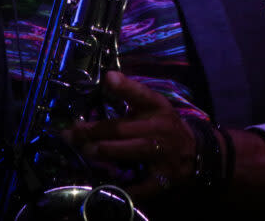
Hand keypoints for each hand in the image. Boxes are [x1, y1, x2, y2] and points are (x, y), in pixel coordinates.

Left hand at [66, 71, 196, 198]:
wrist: (193, 152)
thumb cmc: (163, 125)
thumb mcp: (151, 106)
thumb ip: (129, 95)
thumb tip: (106, 79)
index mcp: (157, 107)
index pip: (141, 95)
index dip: (125, 87)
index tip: (108, 78)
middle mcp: (160, 128)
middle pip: (123, 128)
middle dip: (94, 131)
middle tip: (71, 134)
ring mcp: (162, 153)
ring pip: (132, 151)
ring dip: (105, 151)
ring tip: (85, 151)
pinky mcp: (163, 177)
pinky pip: (142, 184)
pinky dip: (125, 187)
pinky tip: (106, 185)